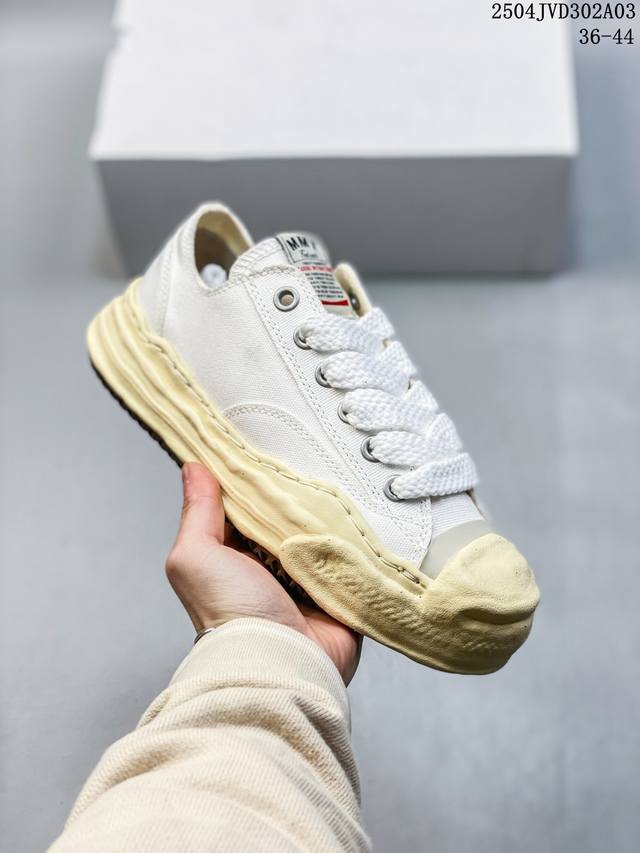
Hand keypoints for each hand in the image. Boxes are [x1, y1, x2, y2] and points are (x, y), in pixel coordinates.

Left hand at [166, 462, 360, 683]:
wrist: (281, 663)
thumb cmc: (230, 612)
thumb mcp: (196, 556)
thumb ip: (197, 512)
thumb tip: (192, 466)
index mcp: (236, 555)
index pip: (248, 506)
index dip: (256, 478)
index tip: (268, 442)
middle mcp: (272, 565)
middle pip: (288, 516)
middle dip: (299, 492)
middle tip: (314, 452)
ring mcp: (309, 577)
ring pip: (323, 531)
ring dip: (331, 512)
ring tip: (346, 473)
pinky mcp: (342, 588)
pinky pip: (353, 553)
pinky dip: (357, 536)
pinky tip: (364, 508)